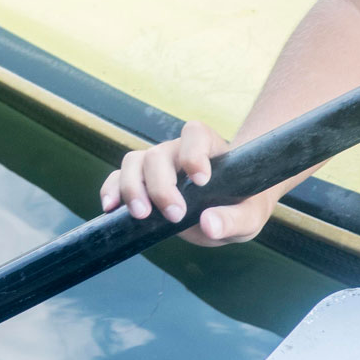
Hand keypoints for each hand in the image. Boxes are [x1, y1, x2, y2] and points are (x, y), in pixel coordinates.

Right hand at [98, 122, 273, 245]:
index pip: (195, 135)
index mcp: (209, 148)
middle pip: (158, 155)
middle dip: (162, 186)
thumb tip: (209, 224)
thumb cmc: (241, 206)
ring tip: (141, 215)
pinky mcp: (140, 182)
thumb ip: (232, 220)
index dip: (194, 153)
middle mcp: (178, 151)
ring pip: (134, 162)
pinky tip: (111, 209)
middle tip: (175, 215)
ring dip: (132, 188)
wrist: (227, 209)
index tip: (201, 181)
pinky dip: (111, 190)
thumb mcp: (248, 218)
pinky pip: (117, 178)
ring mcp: (156, 165)